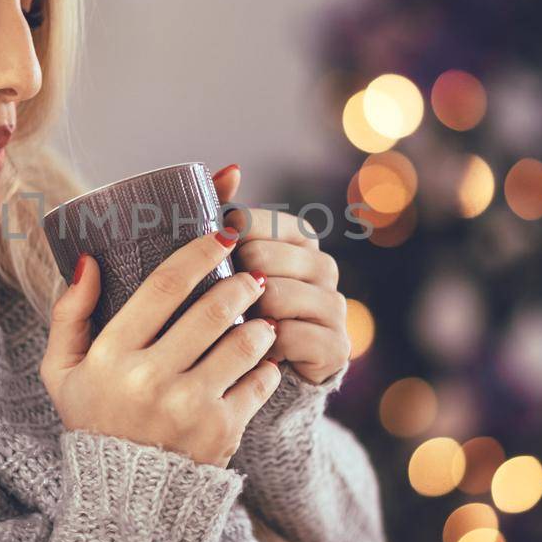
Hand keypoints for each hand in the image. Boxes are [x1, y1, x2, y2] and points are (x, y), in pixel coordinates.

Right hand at [39, 226, 282, 467]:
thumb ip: (69, 315)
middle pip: (212, 309)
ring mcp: (189, 406)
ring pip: (244, 343)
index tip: (221, 235)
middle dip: (241, 284)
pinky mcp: (222, 430)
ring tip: (260, 319)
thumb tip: (88, 260)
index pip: (163, 285)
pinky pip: (260, 382)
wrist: (125, 500)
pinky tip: (262, 360)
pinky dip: (267, 366)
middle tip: (252, 277)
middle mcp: (150, 379)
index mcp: (111, 356)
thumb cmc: (95, 422)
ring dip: (259, 323)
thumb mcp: (61, 372)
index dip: (198, 252)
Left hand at [212, 164, 349, 387]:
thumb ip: (222, 211)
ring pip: (276, 296)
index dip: (222, 242)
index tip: (207, 262)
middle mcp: (323, 266)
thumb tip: (232, 169)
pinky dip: (262, 346)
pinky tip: (248, 353)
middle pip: (263, 258)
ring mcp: (334, 306)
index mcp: (299, 236)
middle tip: (212, 303)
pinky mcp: (335, 346)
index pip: (254, 222)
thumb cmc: (229, 307)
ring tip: (227, 330)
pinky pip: (289, 335)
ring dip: (244, 315)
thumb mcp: (221, 260)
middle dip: (231, 281)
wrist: (252, 372)